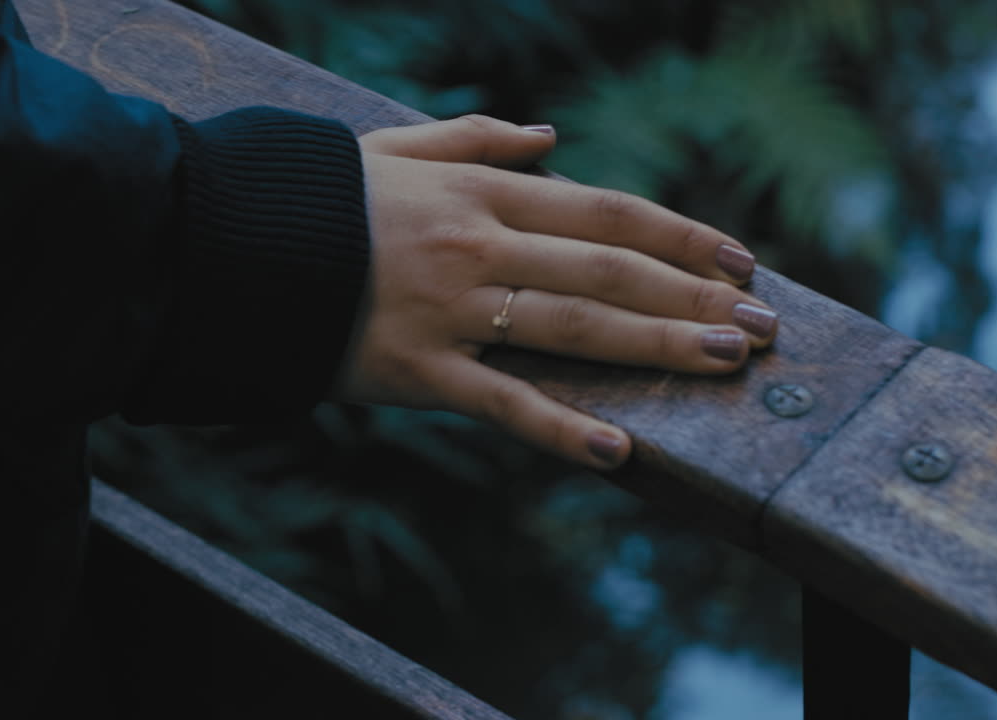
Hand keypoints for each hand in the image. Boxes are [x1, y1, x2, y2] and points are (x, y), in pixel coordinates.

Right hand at [336, 115, 776, 469]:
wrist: (232, 247)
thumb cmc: (320, 199)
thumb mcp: (397, 148)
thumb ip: (477, 137)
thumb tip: (551, 136)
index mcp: (482, 192)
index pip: (607, 211)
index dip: (681, 234)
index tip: (739, 259)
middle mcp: (480, 245)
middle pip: (611, 270)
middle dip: (696, 296)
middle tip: (764, 325)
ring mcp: (453, 310)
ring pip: (576, 327)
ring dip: (660, 344)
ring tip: (727, 361)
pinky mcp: (419, 370)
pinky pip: (502, 403)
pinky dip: (560, 428)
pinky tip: (617, 450)